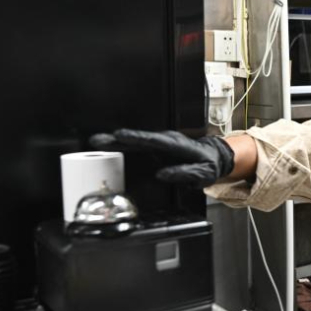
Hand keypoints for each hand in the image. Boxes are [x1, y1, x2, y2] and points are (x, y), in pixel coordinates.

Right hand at [89, 129, 234, 187]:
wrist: (213, 157)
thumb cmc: (208, 165)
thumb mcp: (203, 174)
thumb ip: (185, 173)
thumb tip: (164, 174)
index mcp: (178, 145)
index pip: (154, 141)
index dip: (136, 138)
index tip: (120, 136)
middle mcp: (166, 140)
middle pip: (139, 139)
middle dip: (118, 139)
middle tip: (98, 140)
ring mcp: (160, 143)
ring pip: (135, 141)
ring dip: (116, 142)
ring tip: (97, 142)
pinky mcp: (156, 148)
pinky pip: (138, 146)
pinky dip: (123, 146)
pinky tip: (108, 148)